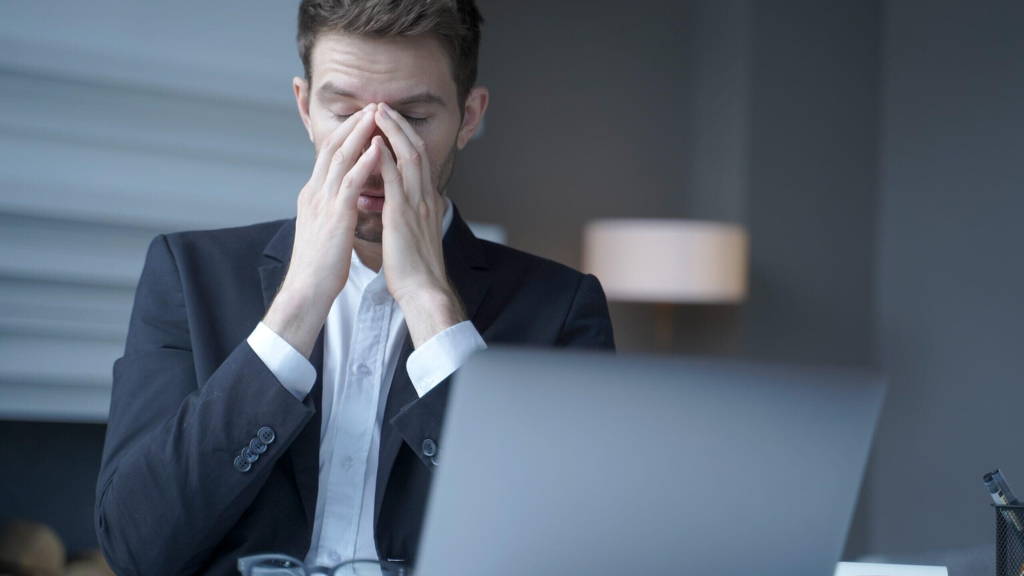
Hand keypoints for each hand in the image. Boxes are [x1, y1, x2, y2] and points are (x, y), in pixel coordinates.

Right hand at [263, 103, 382, 356]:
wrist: (307, 290)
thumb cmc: (319, 265)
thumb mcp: (325, 229)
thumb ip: (332, 209)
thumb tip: (343, 200)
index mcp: (313, 195)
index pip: (329, 155)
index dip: (347, 133)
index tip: (364, 118)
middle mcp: (315, 192)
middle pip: (333, 147)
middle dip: (353, 124)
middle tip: (372, 105)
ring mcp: (322, 202)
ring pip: (340, 158)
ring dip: (360, 134)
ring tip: (376, 114)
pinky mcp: (334, 216)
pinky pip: (349, 182)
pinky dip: (364, 161)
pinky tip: (377, 147)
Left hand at [374, 103, 466, 346]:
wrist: (424, 290)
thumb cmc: (416, 269)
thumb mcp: (415, 235)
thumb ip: (410, 215)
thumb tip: (401, 207)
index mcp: (427, 202)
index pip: (418, 160)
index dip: (405, 138)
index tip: (390, 122)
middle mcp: (425, 198)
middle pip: (417, 150)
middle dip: (399, 125)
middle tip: (383, 106)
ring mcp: (416, 204)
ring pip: (409, 157)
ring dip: (392, 131)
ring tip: (378, 112)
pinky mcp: (403, 214)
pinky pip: (395, 178)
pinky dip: (385, 157)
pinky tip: (375, 142)